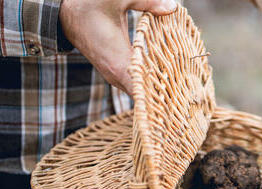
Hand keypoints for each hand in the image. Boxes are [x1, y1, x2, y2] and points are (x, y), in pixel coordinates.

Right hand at [59, 0, 176, 94]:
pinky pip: (133, 82)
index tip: (178, 94)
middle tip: (185, 89)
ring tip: (176, 83)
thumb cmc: (89, 5)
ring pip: (138, 89)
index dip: (160, 94)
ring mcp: (113, 75)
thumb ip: (148, 3)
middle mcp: (116, 75)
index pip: (143, 90)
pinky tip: (160, 74)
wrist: (65, 14)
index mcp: (119, 63)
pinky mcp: (113, 71)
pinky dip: (146, 81)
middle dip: (163, 91)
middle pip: (144, 93)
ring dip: (154, 86)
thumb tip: (174, 7)